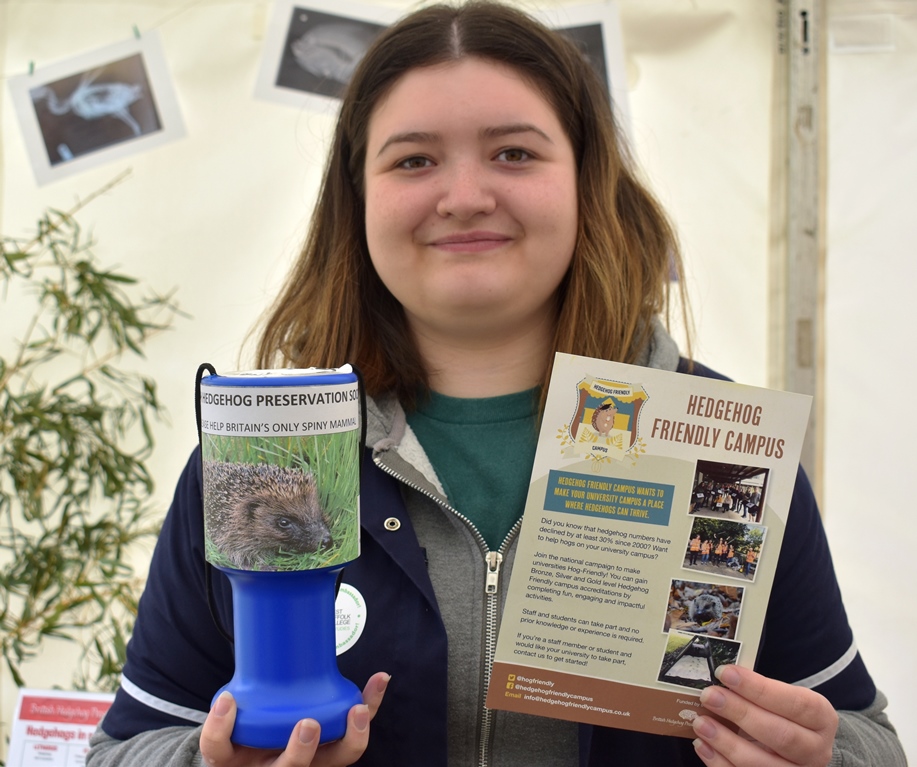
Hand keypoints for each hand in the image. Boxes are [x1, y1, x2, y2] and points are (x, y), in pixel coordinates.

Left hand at [199, 672, 389, 766]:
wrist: (225, 749)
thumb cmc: (268, 728)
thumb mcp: (298, 708)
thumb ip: (321, 689)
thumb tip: (352, 657)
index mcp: (313, 755)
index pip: (345, 751)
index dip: (358, 734)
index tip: (360, 708)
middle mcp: (292, 764)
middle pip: (321, 764)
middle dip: (337, 745)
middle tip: (333, 719)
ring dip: (298, 751)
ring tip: (304, 722)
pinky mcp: (223, 761)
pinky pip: (218, 747)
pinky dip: (220, 724)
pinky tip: (227, 700)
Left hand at [692, 665, 837, 765]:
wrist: (801, 747)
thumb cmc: (785, 715)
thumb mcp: (782, 698)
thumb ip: (757, 692)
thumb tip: (720, 681)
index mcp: (821, 718)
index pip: (794, 703)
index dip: (759, 689)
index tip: (726, 673)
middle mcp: (816, 750)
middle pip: (781, 735)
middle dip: (741, 713)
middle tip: (709, 696)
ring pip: (763, 765)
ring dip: (727, 743)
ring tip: (701, 723)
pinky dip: (720, 763)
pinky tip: (703, 745)